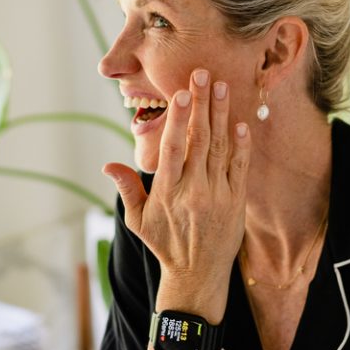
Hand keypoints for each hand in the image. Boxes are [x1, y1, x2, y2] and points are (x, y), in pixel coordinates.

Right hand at [104, 70, 249, 304]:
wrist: (197, 274)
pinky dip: (241, 144)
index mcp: (168, 192)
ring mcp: (217, 194)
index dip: (178, 119)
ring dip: (221, 115)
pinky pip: (239, 167)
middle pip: (199, 139)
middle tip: (204, 75)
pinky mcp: (236, 200)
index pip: (173, 148)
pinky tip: (240, 122)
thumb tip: (108, 164)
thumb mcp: (138, 220)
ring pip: (220, 147)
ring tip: (222, 87)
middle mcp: (194, 190)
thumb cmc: (165, 244)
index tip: (182, 93)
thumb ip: (128, 189)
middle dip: (202, 104)